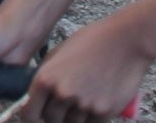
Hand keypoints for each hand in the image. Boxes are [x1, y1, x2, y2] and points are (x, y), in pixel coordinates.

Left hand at [24, 14, 151, 122]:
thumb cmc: (92, 42)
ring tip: (83, 99)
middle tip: (62, 107)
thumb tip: (35, 97)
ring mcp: (84, 104)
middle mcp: (63, 93)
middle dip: (54, 117)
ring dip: (74, 118)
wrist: (126, 41)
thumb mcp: (59, 53)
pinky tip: (94, 103)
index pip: (29, 112)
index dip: (31, 117)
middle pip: (50, 121)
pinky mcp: (104, 112)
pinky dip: (90, 118)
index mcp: (46, 77)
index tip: (36, 116)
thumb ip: (47, 76)